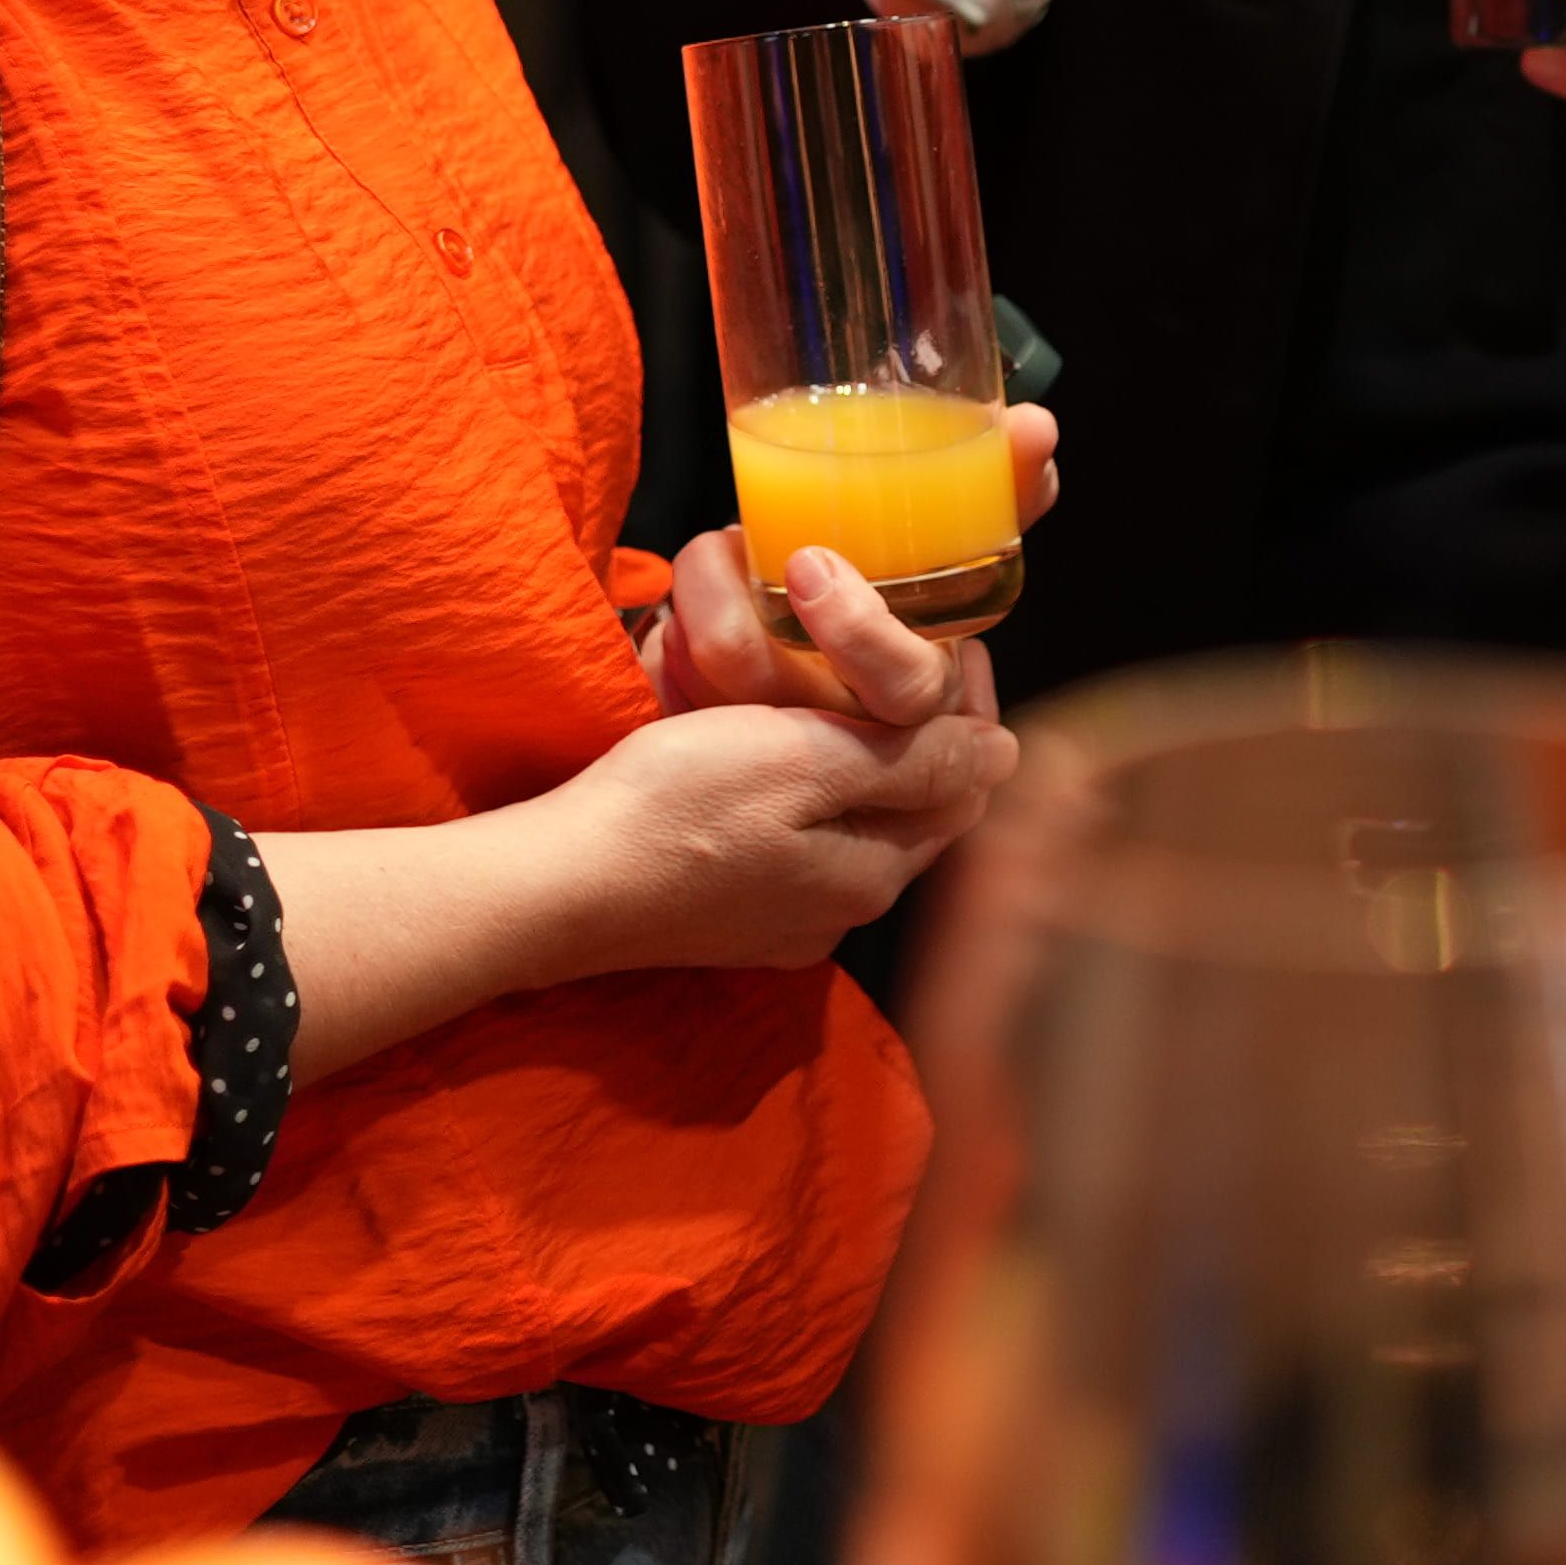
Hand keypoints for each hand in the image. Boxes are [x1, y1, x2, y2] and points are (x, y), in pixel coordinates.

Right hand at [536, 673, 1017, 972]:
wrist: (559, 885)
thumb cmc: (676, 809)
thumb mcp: (804, 763)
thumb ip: (910, 763)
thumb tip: (1006, 753)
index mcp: (874, 871)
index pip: (963, 785)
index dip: (970, 709)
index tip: (953, 642)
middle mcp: (841, 909)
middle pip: (913, 808)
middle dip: (921, 734)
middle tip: (904, 654)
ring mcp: (783, 922)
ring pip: (856, 825)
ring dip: (863, 764)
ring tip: (842, 694)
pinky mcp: (731, 918)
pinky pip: (800, 846)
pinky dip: (809, 794)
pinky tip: (781, 758)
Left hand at [645, 408, 1064, 718]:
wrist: (828, 668)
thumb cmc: (895, 597)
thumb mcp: (951, 550)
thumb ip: (998, 489)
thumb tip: (1036, 427)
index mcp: (919, 690)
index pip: (907, 692)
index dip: (862, 636)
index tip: (810, 562)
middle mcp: (858, 736)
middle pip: (792, 717)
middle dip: (745, 625)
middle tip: (733, 548)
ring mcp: (787, 748)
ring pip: (728, 691)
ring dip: (704, 601)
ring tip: (706, 550)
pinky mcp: (727, 750)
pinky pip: (682, 697)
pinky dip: (673, 638)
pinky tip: (678, 608)